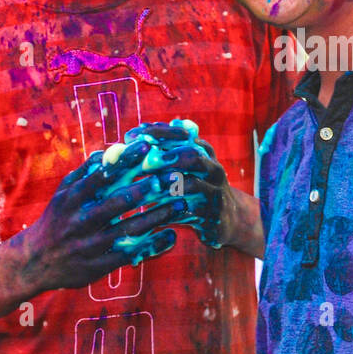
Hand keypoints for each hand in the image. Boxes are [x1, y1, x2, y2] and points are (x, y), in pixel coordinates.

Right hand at [19, 139, 186, 291]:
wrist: (34, 262)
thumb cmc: (56, 220)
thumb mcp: (63, 193)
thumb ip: (86, 172)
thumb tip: (112, 150)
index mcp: (73, 198)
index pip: (102, 176)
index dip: (125, 161)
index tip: (148, 146)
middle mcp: (81, 220)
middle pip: (118, 202)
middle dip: (148, 188)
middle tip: (174, 177)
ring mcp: (91, 245)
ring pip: (129, 228)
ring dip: (158, 216)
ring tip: (181, 203)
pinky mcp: (99, 266)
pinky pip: (130, 254)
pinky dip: (152, 246)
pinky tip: (172, 235)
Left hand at [122, 120, 235, 248]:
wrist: (228, 220)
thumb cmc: (194, 190)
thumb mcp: (184, 168)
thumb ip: (161, 153)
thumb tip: (125, 142)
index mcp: (204, 152)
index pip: (182, 134)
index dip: (157, 133)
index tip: (131, 136)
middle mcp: (212, 168)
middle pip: (192, 155)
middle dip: (165, 156)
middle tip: (142, 160)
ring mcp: (215, 192)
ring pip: (192, 184)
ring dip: (165, 184)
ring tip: (144, 186)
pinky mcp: (213, 216)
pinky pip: (190, 212)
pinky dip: (169, 212)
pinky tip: (148, 215)